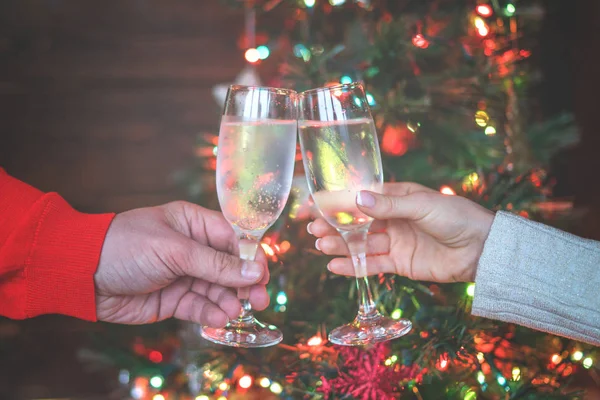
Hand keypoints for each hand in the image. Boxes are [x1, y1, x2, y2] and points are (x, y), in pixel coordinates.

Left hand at [94, 201, 269, 326]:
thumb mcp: (174, 250)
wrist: (81, 276)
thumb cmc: (126, 247)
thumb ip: (216, 264)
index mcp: (193, 223)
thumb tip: (256, 271)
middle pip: (229, 266)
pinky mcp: (173, 298)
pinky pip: (199, 306)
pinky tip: (219, 319)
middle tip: (259, 300)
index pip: (233, 237)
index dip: (251, 256)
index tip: (264, 274)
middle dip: (244, 283)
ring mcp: (183, 274)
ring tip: (234, 311)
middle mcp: (192, 248)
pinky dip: (211, 313)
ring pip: (217, 289)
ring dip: (228, 300)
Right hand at [308, 183, 493, 281]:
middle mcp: (392, 219)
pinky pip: (372, 264)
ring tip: (320, 246)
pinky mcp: (399, 263)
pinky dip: (354, 266)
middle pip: (356, 223)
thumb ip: (388, 205)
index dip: (338, 203)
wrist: (481, 249)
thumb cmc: (455, 217)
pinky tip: (335, 266)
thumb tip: (357, 199)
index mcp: (397, 198)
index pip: (361, 199)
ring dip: (340, 245)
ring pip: (360, 244)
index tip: (315, 205)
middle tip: (313, 230)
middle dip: (334, 226)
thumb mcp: (421, 206)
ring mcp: (395, 242)